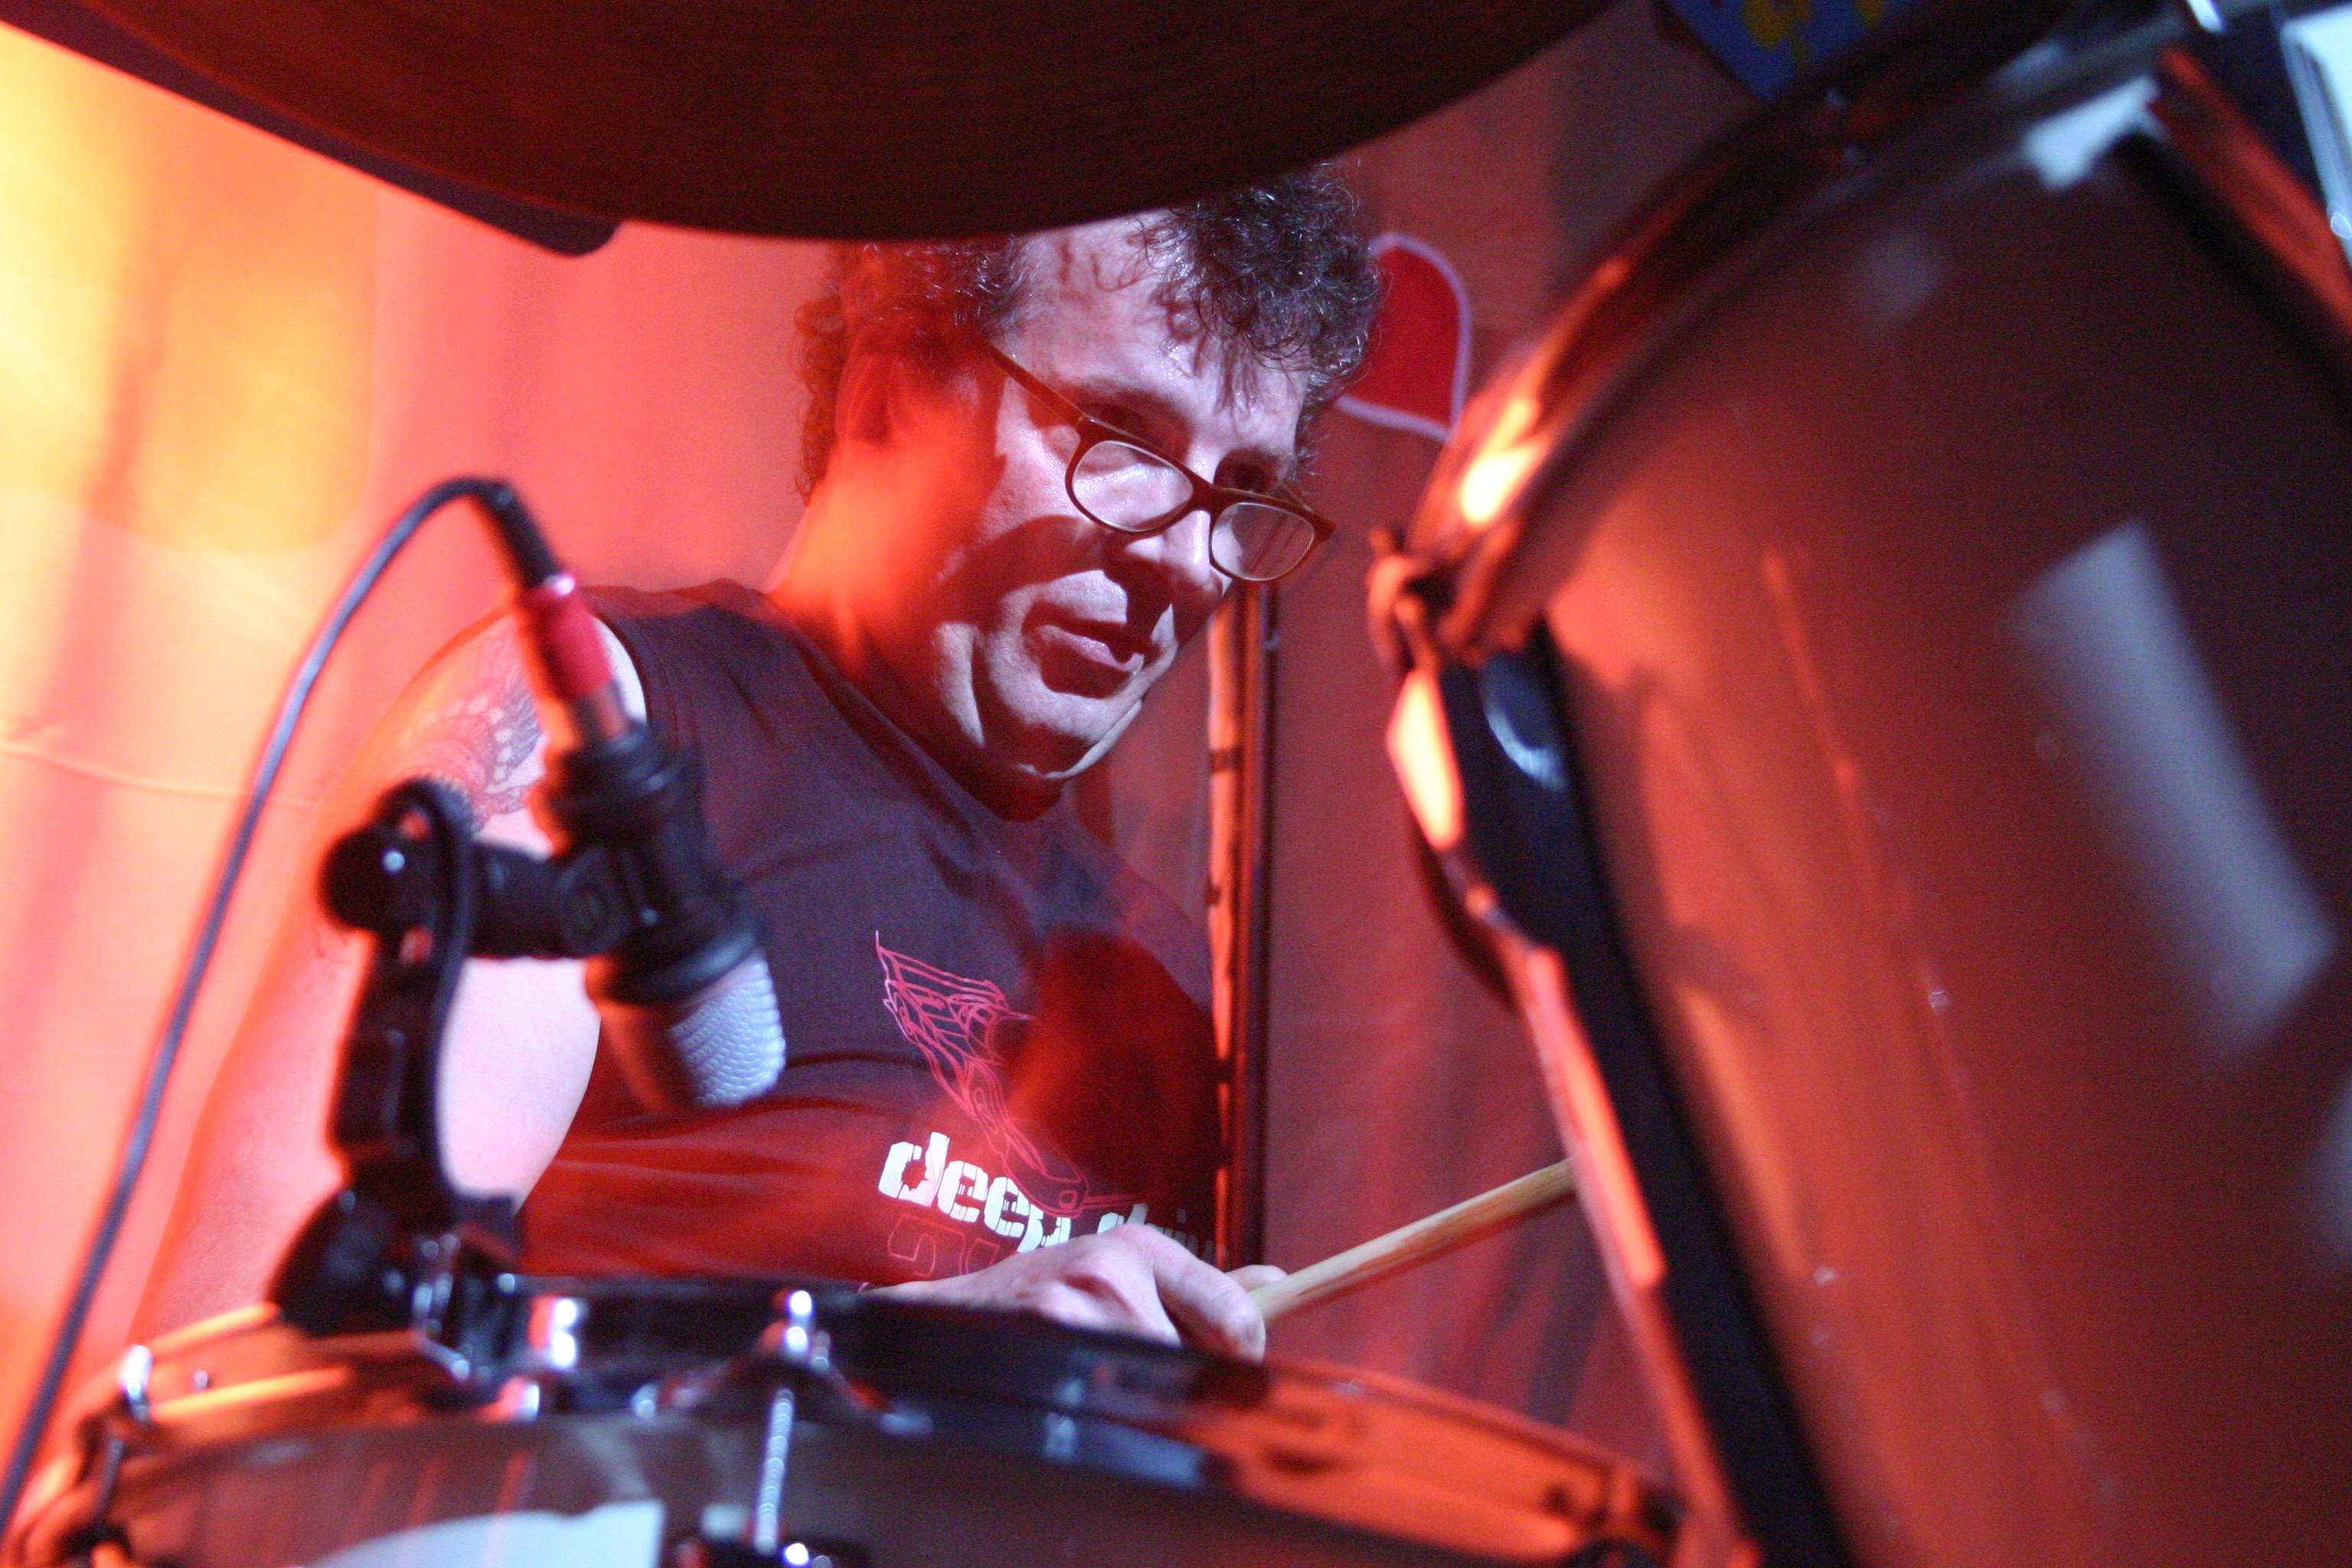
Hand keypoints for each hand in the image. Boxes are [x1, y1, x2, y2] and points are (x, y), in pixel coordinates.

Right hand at [873, 1226, 1286, 1359]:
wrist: (953, 1316)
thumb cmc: (1045, 1296)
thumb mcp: (1118, 1272)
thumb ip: (1198, 1286)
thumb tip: (1276, 1281)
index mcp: (1140, 1247)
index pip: (1235, 1313)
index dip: (1245, 1353)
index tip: (1235, 1366)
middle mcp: (1114, 1269)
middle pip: (1195, 1360)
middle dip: (1182, 1382)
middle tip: (1149, 1379)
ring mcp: (1077, 1306)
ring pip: (1152, 1384)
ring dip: (1136, 1395)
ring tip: (1097, 1375)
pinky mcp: (1047, 1339)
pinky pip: (1109, 1399)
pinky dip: (1102, 1404)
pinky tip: (1072, 1385)